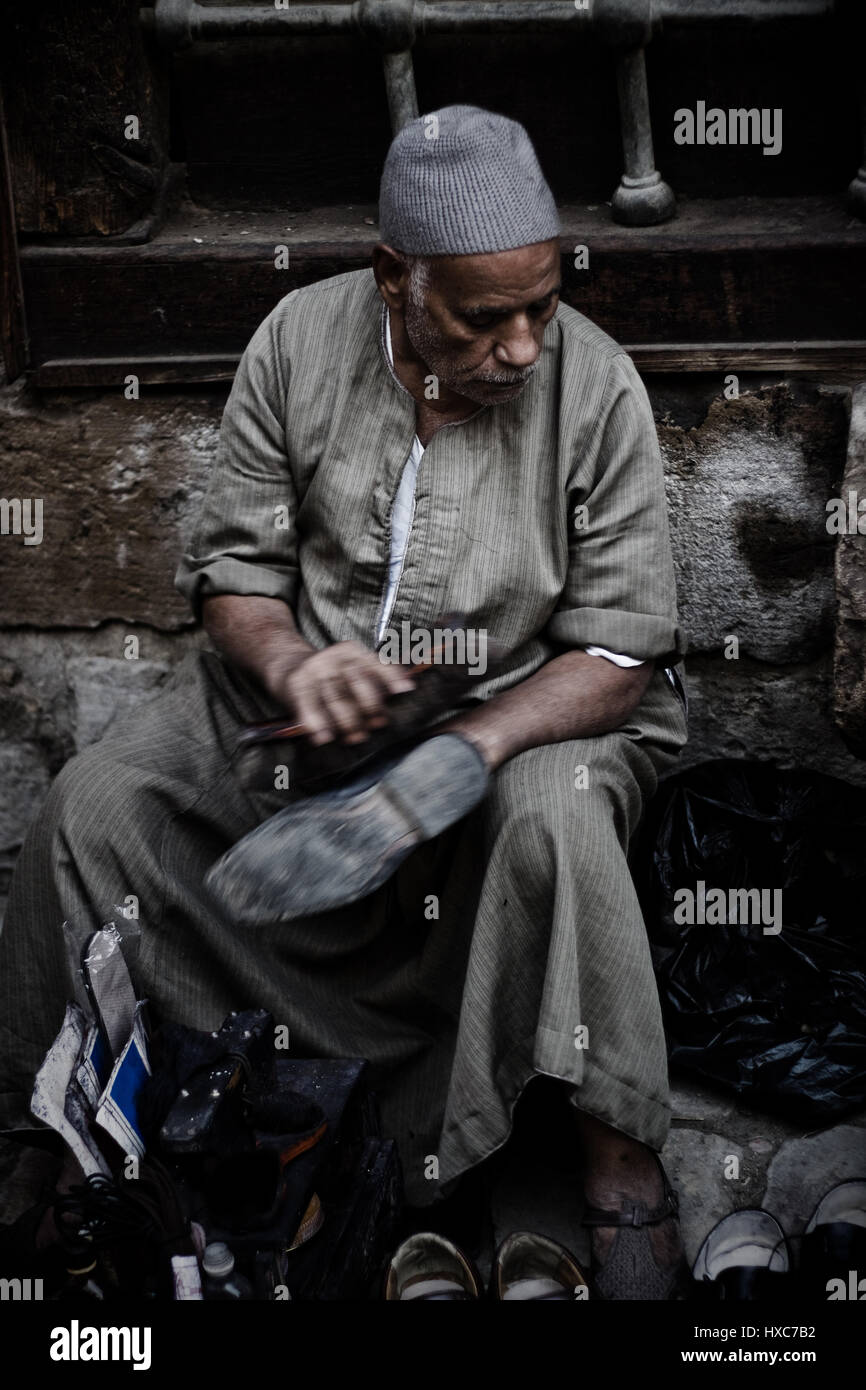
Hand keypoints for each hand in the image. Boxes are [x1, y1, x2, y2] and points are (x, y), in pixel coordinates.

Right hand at [270, 641, 415, 745]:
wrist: (286, 664)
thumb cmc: (329, 674)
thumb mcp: (351, 666)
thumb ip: (376, 676)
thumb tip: (406, 689)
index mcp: (351, 652)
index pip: (374, 663)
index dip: (390, 676)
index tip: (406, 689)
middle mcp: (333, 658)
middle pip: (356, 681)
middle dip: (370, 705)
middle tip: (380, 724)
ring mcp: (314, 670)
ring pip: (335, 697)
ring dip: (348, 721)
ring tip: (357, 737)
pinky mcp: (296, 684)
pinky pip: (309, 706)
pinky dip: (316, 723)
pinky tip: (323, 738)